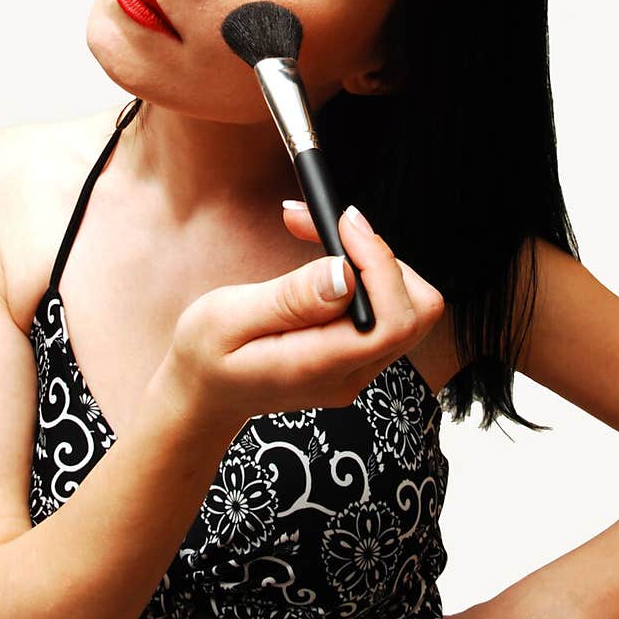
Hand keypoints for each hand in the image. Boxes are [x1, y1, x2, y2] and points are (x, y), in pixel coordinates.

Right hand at [160, 201, 445, 430]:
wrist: (202, 395)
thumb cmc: (205, 355)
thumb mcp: (227, 318)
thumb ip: (289, 298)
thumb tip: (344, 272)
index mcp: (321, 367)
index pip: (393, 320)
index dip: (381, 263)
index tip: (345, 223)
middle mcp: (352, 373)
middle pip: (416, 310)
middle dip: (381, 256)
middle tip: (332, 224)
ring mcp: (359, 368)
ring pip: (407, 305)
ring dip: (371, 258)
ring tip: (316, 230)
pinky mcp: (356, 354)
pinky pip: (384, 307)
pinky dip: (362, 271)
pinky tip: (322, 253)